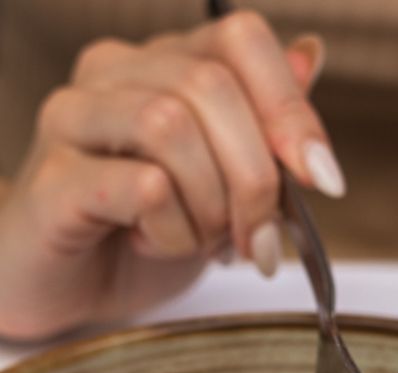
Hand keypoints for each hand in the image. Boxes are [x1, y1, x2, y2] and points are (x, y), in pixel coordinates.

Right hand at [0, 11, 342, 340]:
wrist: (66, 286)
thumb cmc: (142, 232)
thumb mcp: (221, 184)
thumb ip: (261, 126)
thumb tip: (311, 57)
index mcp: (162, 63)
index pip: (241, 40)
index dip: (292, 109)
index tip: (323, 180)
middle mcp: (114, 74)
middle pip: (211, 87)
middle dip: (257, 179)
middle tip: (261, 242)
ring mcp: (74, 120)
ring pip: (170, 125)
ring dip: (211, 205)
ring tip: (203, 244)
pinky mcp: (54, 180)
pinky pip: (140, 186)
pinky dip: (171, 231)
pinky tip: (155, 245)